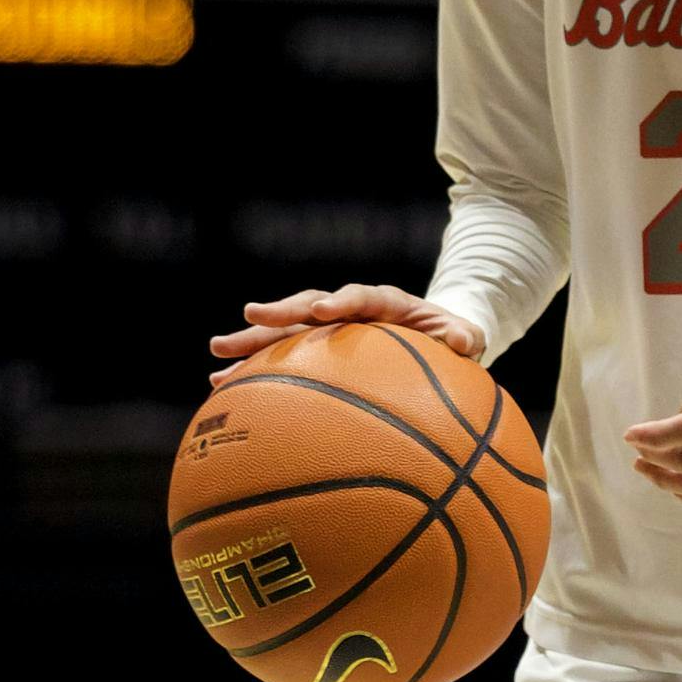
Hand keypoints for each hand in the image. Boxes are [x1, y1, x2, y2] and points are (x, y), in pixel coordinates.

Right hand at [209, 285, 485, 385]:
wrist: (437, 338)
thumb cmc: (452, 340)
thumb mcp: (464, 336)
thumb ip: (463, 337)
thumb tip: (465, 341)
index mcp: (386, 303)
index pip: (361, 296)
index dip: (340, 301)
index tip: (320, 310)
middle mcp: (351, 310)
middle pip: (310, 306)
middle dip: (280, 312)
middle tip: (247, 317)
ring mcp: (331, 330)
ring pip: (287, 331)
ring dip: (252, 340)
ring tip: (217, 352)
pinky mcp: (318, 349)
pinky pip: (283, 357)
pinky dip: (254, 369)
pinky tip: (221, 384)